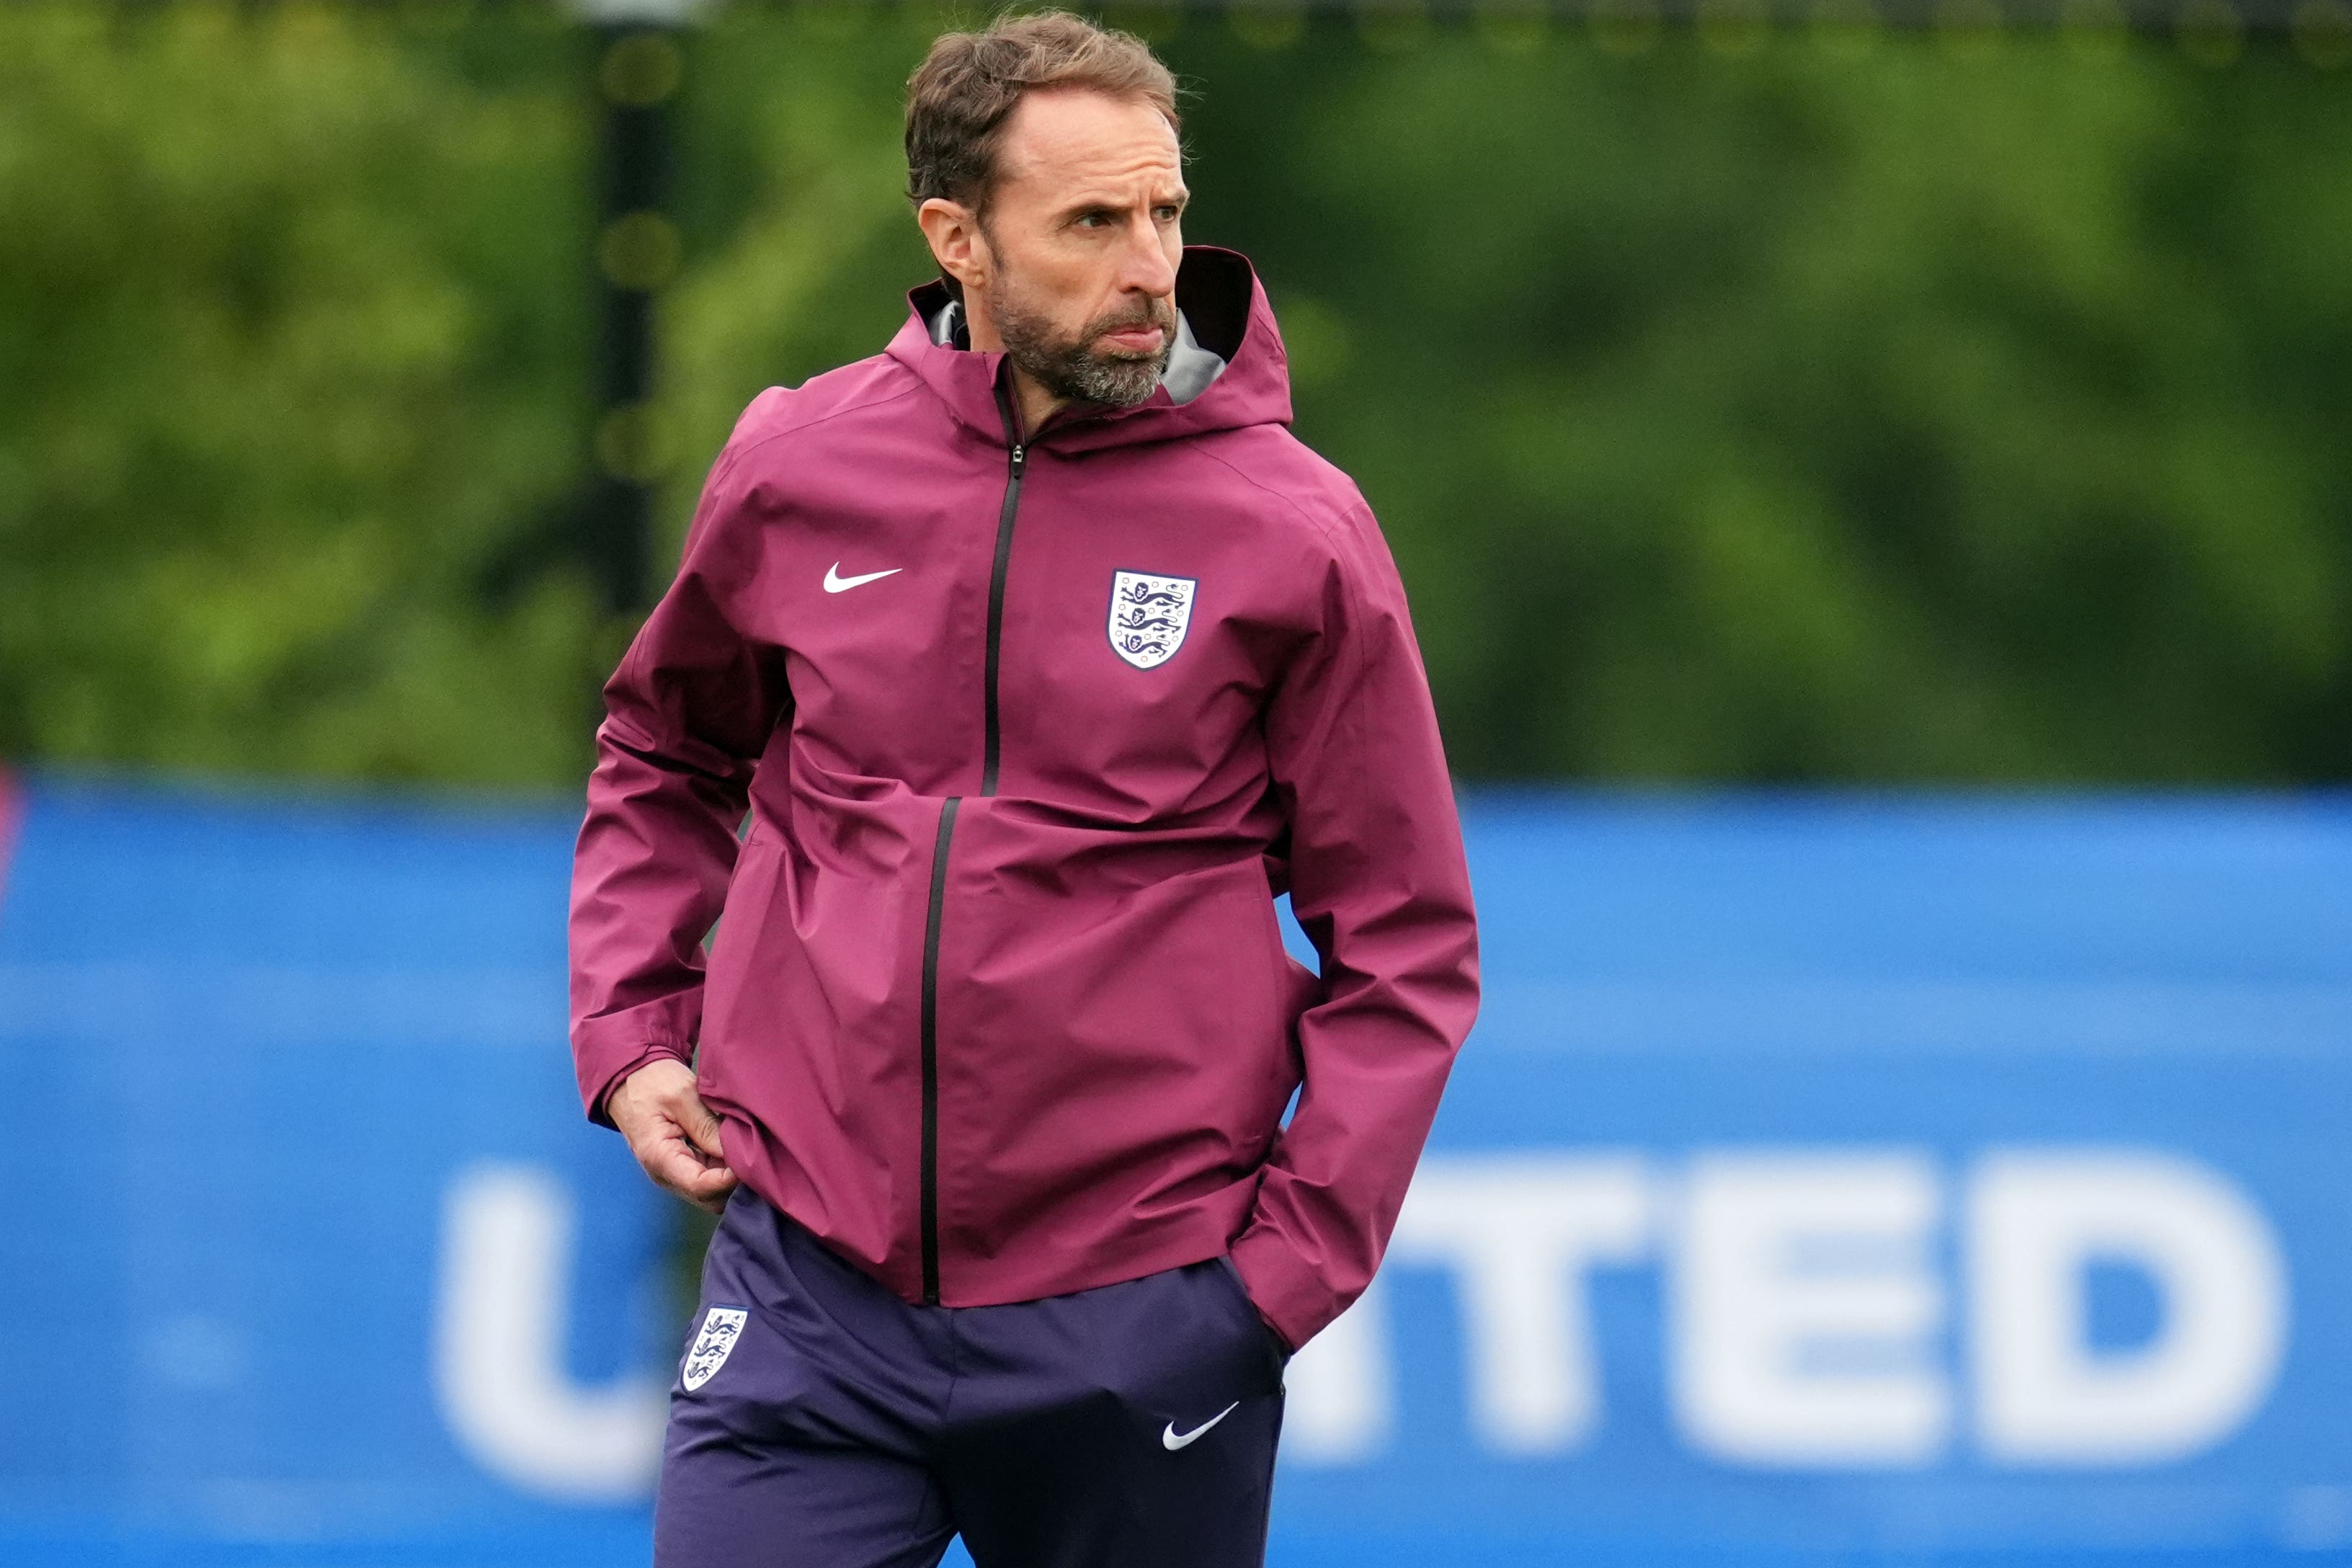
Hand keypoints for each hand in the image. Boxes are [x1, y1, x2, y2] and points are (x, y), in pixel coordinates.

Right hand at [607, 1058, 738, 1212]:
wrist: (632, 1078)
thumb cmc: (653, 1083)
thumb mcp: (682, 1095)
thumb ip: (707, 1125)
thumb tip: (734, 1152)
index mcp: (659, 1157)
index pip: (700, 1186)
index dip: (729, 1180)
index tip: (750, 1160)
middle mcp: (665, 1174)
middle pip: (708, 1197)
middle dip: (734, 1183)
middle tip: (755, 1155)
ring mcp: (674, 1173)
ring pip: (711, 1192)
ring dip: (731, 1178)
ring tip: (748, 1151)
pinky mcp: (683, 1166)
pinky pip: (709, 1179)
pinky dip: (725, 1170)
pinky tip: (738, 1150)